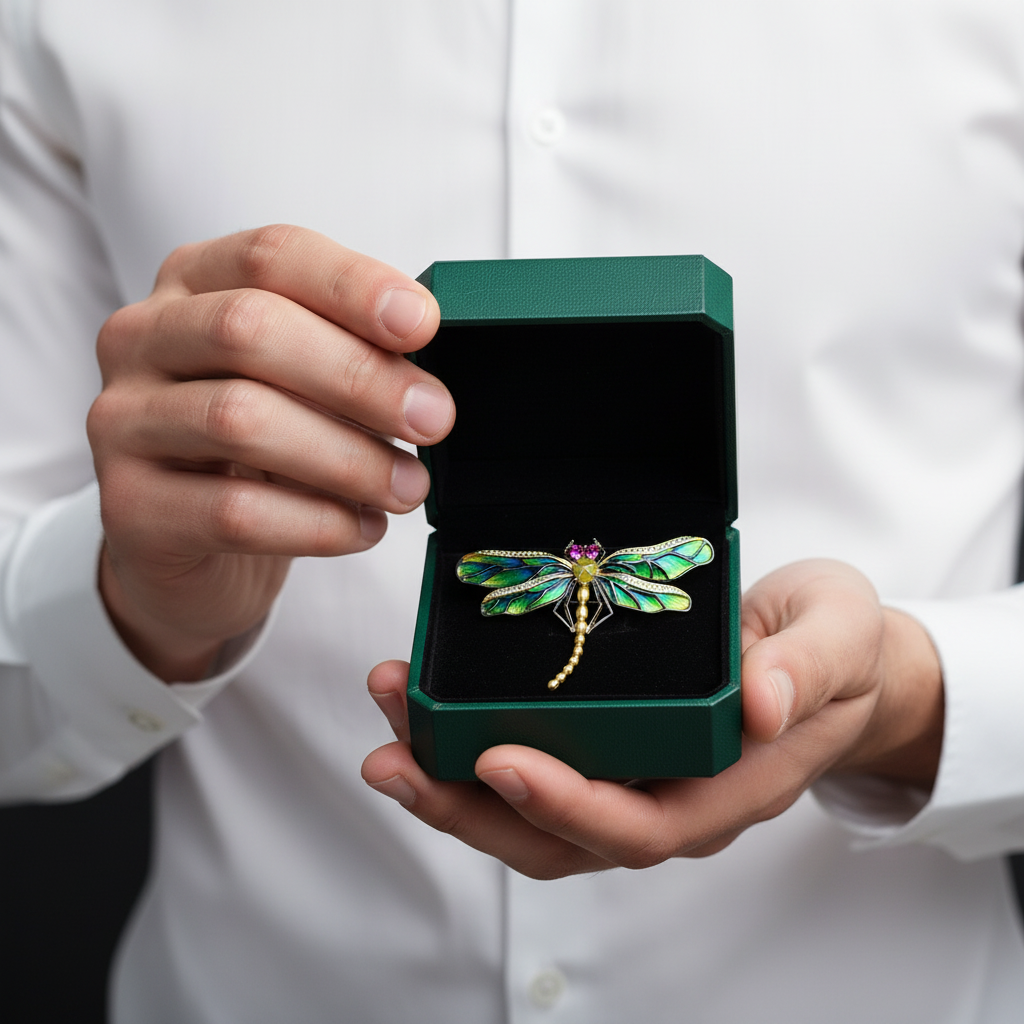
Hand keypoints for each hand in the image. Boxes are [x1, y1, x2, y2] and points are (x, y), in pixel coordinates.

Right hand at [88, 225, 451, 680]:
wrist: (189, 543)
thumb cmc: (259, 448)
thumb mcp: (301, 382)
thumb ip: (351, 357)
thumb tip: (428, 376)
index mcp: (194, 283)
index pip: (270, 256)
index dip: (352, 285)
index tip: (423, 325)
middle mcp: (143, 338)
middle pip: (250, 329)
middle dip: (359, 375)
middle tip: (432, 420)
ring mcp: (123, 421)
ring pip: (240, 420)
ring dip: (348, 457)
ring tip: (407, 486)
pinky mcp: (129, 506)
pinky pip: (234, 512)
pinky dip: (318, 522)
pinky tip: (362, 527)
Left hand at [361, 559, 942, 878]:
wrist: (835, 660)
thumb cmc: (836, 649)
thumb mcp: (838, 635)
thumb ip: (807, 668)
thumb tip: (761, 701)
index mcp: (728, 785)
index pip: (637, 825)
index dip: (564, 805)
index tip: (498, 758)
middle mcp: (671, 799)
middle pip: (558, 839)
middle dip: (470, 808)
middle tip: (395, 759)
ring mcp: (636, 781)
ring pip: (531, 817)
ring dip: (453, 786)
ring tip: (390, 735)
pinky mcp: (612, 751)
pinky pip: (535, 770)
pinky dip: (471, 754)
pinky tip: (427, 719)